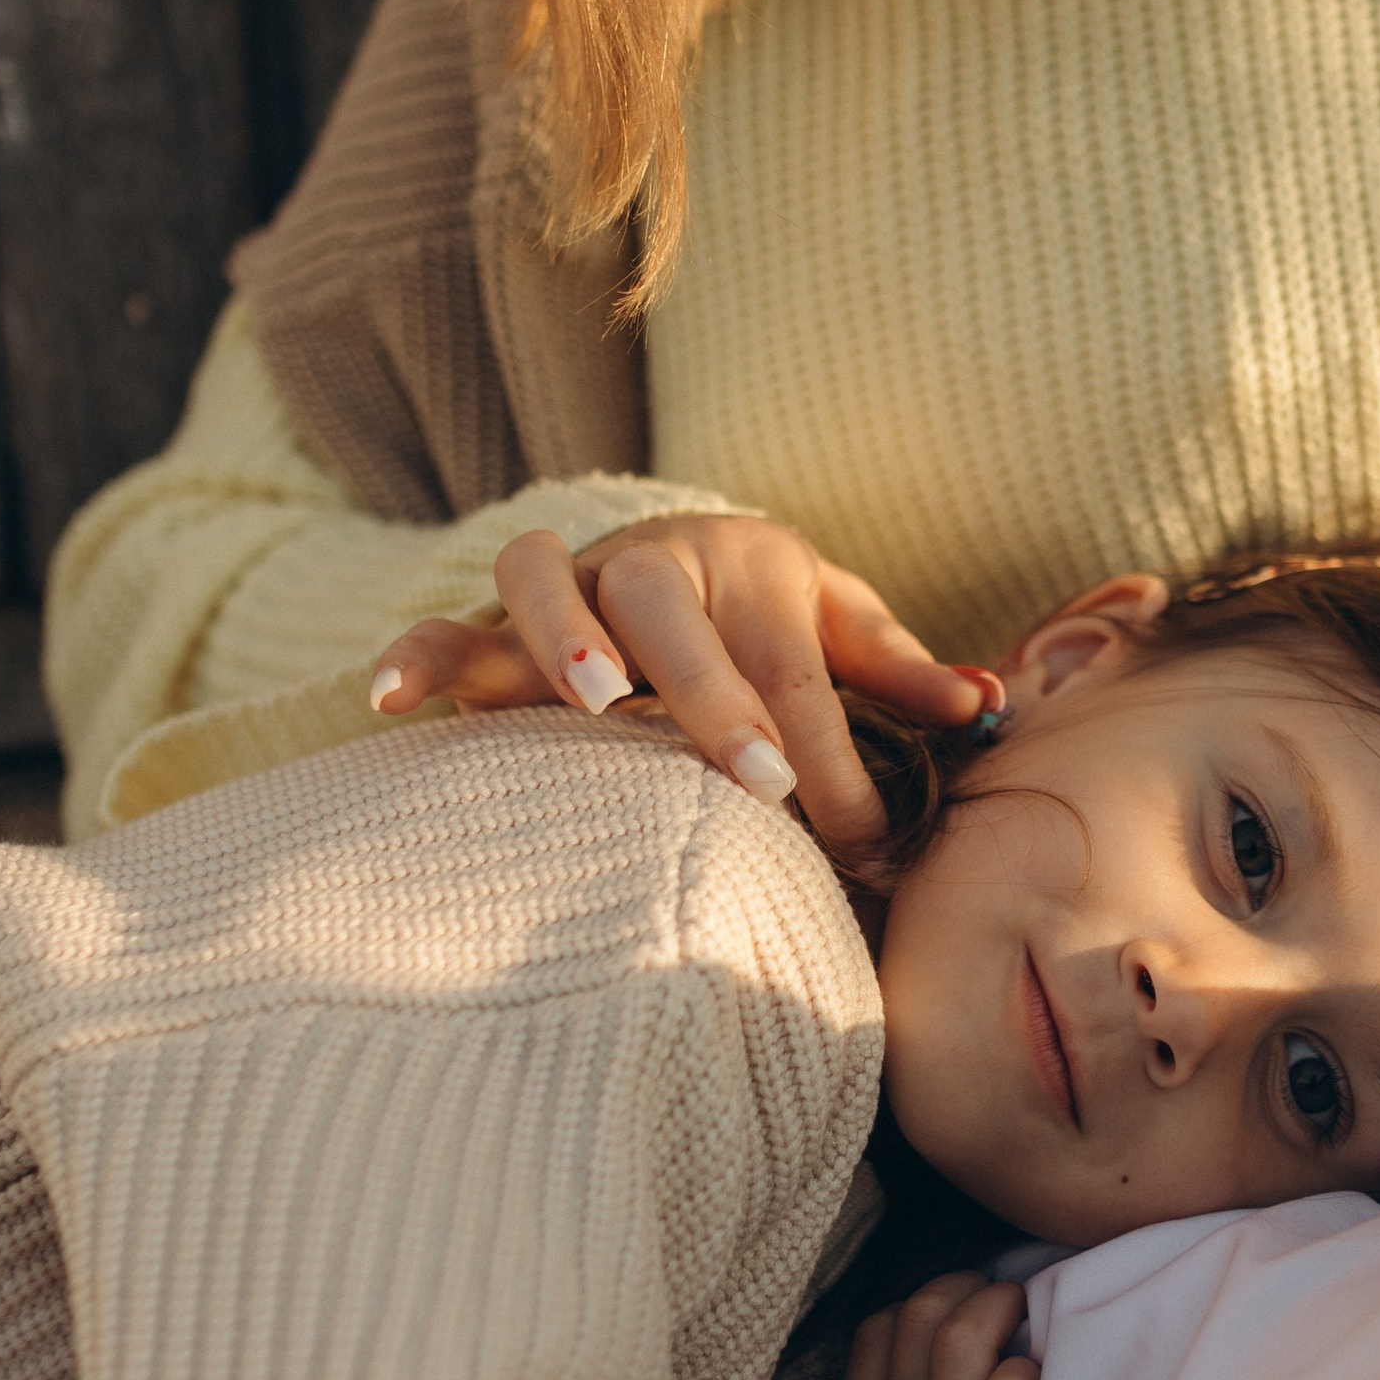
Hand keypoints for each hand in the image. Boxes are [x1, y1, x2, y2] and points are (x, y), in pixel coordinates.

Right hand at [367, 510, 985, 848]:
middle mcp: (658, 562)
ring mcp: (572, 584)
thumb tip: (988, 704)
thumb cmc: (774, 615)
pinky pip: (448, 622)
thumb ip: (903, 672)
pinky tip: (391, 704)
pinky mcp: (497, 619)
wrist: (688, 547)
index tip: (855, 832)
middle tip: (759, 781)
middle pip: (674, 611)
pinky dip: (418, 652)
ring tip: (596, 708)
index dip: (825, 746)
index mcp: (755, 567)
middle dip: (714, 695)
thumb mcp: (844, 628)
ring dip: (566, 637)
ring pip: (547, 576)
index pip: (791, 666)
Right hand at [795, 1274, 1037, 1379]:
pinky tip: (1039, 1376)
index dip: (915, 1307)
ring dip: (996, 1312)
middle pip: (918, 1320)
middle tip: (1000, 1297)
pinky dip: (1026, 1376)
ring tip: (1026, 1314)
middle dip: (963, 1289)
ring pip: (958, 1343)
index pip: (875, 1342)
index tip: (950, 1311)